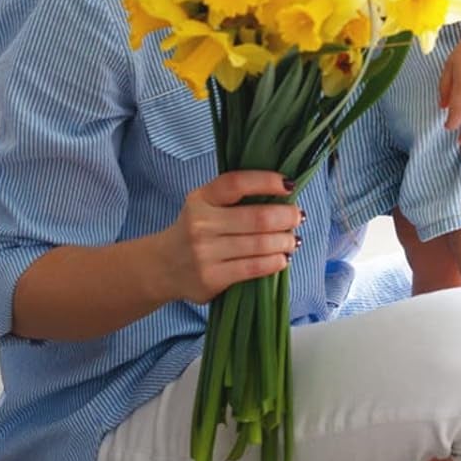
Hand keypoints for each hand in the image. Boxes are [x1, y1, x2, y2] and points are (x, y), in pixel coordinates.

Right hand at [155, 171, 303, 304]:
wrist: (163, 267)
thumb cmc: (195, 229)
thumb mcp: (205, 204)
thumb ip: (234, 196)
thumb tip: (283, 191)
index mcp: (201, 199)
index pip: (237, 183)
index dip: (267, 181)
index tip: (289, 185)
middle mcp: (201, 224)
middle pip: (258, 218)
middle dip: (287, 216)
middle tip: (298, 216)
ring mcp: (205, 253)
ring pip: (260, 244)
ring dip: (286, 241)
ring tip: (293, 240)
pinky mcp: (211, 278)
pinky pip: (254, 268)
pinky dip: (275, 261)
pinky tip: (283, 258)